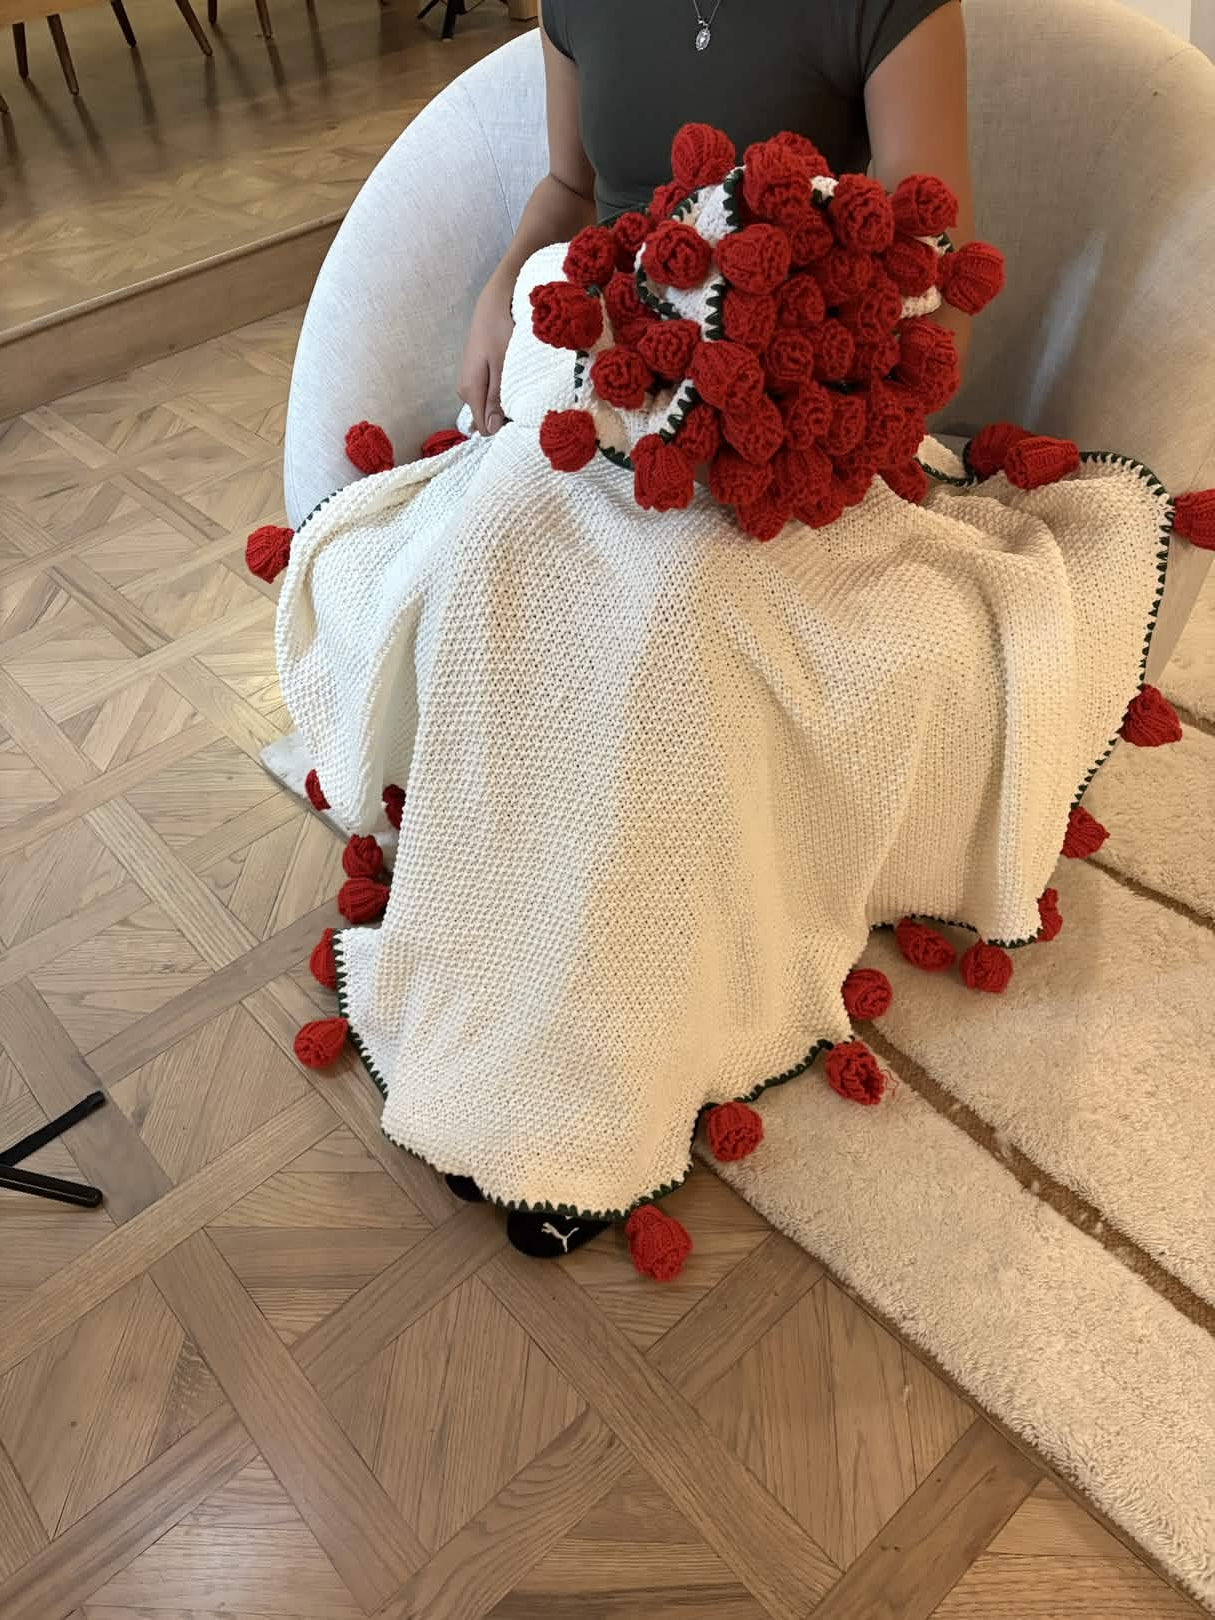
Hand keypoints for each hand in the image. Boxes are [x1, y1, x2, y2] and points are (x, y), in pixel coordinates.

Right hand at [458, 279, 514, 435]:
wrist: (494, 301)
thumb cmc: (501, 329)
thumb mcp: (503, 366)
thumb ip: (497, 398)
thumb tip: (491, 430)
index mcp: (470, 391)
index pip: (484, 428)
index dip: (502, 429)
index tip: (522, 423)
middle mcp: (465, 390)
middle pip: (486, 419)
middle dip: (505, 417)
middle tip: (527, 405)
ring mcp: (469, 382)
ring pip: (488, 406)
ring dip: (505, 403)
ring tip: (522, 390)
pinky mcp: (476, 374)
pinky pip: (489, 394)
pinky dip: (502, 392)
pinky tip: (514, 380)